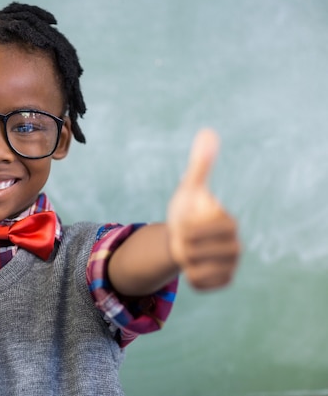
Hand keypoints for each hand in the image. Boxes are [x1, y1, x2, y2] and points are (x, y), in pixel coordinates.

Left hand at [167, 129, 240, 290]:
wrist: (181, 236)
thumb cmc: (187, 210)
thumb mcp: (190, 187)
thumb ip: (200, 163)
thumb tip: (208, 131)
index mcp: (229, 223)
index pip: (198, 231)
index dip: (183, 228)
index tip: (183, 224)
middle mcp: (236, 246)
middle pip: (195, 252)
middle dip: (182, 245)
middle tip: (183, 239)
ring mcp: (231, 266)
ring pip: (197, 270)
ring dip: (184, 262)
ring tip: (188, 252)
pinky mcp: (223, 282)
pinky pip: (200, 285)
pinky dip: (189, 277)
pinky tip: (191, 266)